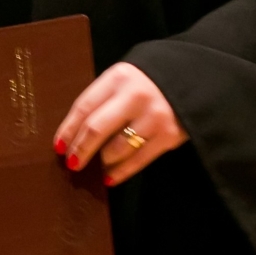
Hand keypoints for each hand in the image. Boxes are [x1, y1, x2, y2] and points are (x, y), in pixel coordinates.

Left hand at [54, 62, 186, 188]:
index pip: (85, 106)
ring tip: (95, 167)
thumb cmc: (150, 81)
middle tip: (72, 163)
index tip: (58, 147)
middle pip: (97, 128)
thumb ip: (105, 98)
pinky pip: (137, 160)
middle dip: (80, 150)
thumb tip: (76, 134)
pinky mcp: (168, 136)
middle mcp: (135, 96)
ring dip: (101, 161)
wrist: (197, 77)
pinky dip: (120, 172)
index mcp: (119, 77)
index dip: (68, 129)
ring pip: (116, 149)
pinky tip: (109, 177)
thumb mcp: (126, 79)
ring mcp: (153, 116)